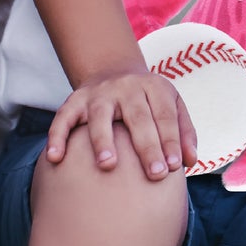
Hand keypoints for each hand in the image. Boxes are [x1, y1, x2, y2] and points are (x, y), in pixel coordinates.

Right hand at [46, 67, 197, 180]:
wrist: (113, 71)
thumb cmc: (147, 102)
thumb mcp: (171, 105)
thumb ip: (183, 132)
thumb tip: (190, 162)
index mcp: (153, 87)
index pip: (165, 114)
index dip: (171, 140)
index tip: (175, 167)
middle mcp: (126, 87)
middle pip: (138, 116)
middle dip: (147, 146)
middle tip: (155, 174)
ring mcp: (99, 94)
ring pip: (100, 116)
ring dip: (103, 139)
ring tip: (108, 165)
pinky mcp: (75, 100)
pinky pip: (63, 117)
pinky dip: (57, 136)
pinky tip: (55, 158)